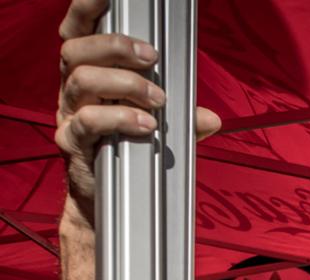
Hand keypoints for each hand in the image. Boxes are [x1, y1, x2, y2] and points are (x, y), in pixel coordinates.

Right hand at [56, 0, 220, 227]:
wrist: (112, 203)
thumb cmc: (133, 153)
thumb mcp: (163, 130)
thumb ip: (186, 121)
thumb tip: (213, 118)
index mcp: (89, 73)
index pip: (79, 31)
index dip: (87, 8)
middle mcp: (73, 89)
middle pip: (76, 50)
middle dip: (115, 46)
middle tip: (151, 57)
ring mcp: (69, 114)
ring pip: (81, 80)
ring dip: (125, 84)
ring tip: (158, 100)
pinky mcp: (72, 143)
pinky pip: (88, 122)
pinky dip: (120, 119)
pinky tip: (146, 125)